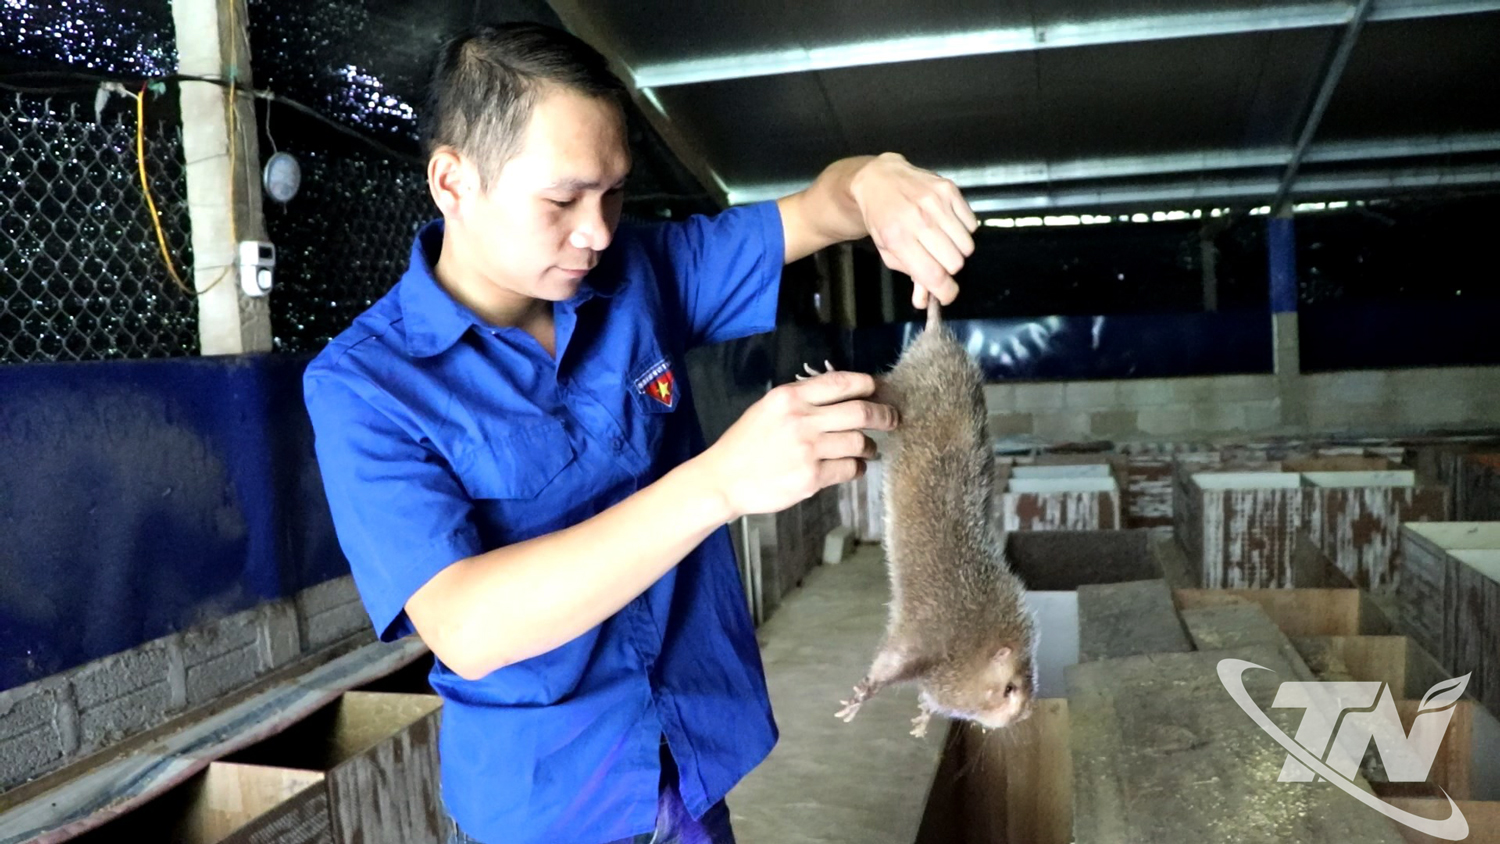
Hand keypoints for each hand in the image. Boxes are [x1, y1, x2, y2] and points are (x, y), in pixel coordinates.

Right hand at [698, 370, 897, 518]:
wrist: (723, 480)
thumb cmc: (745, 444)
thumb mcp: (768, 409)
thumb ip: (801, 400)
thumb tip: (842, 397)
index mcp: (789, 397)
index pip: (841, 382)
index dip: (866, 384)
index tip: (877, 389)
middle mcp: (802, 419)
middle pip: (860, 411)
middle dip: (884, 415)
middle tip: (892, 419)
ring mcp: (808, 450)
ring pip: (859, 442)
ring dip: (869, 446)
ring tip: (868, 449)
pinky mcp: (812, 477)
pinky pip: (849, 469)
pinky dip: (857, 467)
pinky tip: (854, 467)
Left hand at [850, 153, 978, 308]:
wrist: (879, 181)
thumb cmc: (883, 221)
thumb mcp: (888, 252)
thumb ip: (911, 276)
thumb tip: (925, 302)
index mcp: (899, 239)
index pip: (934, 275)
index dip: (945, 292)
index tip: (946, 294)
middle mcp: (919, 219)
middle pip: (955, 262)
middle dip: (949, 268)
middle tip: (938, 261)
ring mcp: (936, 202)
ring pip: (967, 245)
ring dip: (958, 250)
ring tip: (942, 242)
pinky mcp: (949, 189)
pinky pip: (972, 223)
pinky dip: (963, 230)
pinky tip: (948, 225)